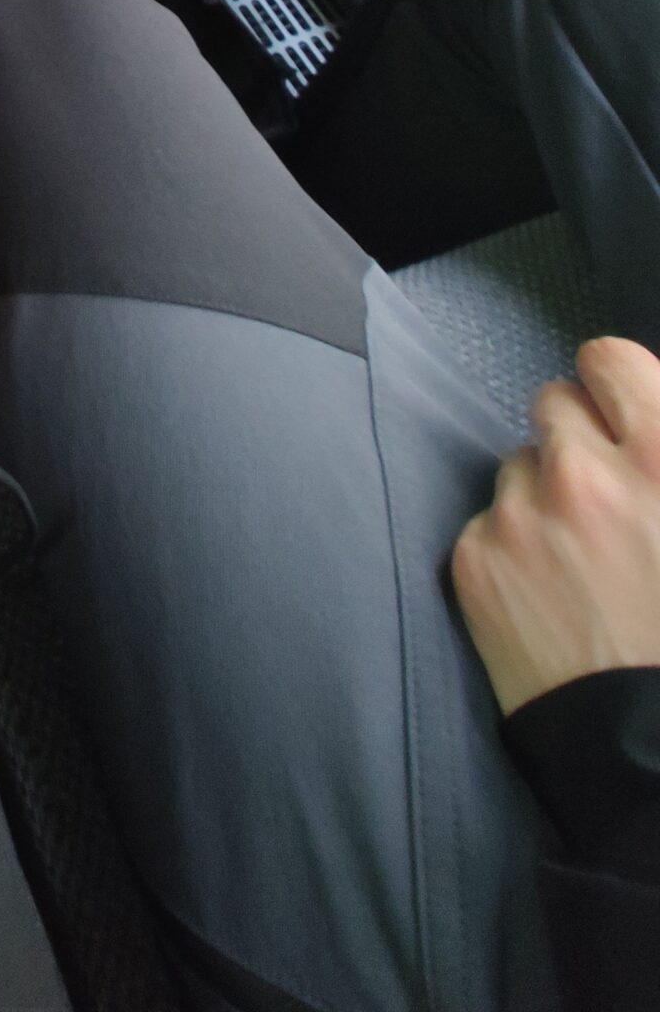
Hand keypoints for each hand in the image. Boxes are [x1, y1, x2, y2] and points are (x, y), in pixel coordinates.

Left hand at [451, 336, 659, 714]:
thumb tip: (645, 422)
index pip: (607, 360)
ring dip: (543, 496)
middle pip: (552, 404)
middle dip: (576, 442)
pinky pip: (487, 522)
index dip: (615, 389)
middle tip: (604, 499)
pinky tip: (550, 598)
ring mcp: (521, 516)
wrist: (654, 756)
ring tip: (584, 564)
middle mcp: (584, 472)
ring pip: (517, 466)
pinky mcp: (475, 562)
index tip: (620, 418)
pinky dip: (512, 549)